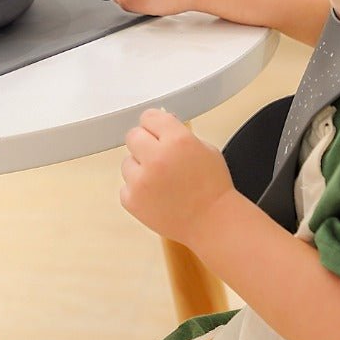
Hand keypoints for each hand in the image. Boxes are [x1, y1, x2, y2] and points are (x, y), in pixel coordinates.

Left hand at [120, 109, 234, 245]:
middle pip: (133, 135)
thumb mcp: (204, 148)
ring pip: (127, 162)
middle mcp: (156, 157)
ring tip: (161, 180)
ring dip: (140, 168)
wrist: (213, 222)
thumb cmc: (212, 186)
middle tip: (158, 156)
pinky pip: (126, 186)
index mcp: (177, 140)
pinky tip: (156, 195)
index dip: (155, 125)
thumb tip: (160, 123)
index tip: (158, 132)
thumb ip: (179, 133)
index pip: (148, 117)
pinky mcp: (132, 200)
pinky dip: (137, 190)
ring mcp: (141, 180)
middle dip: (145, 143)